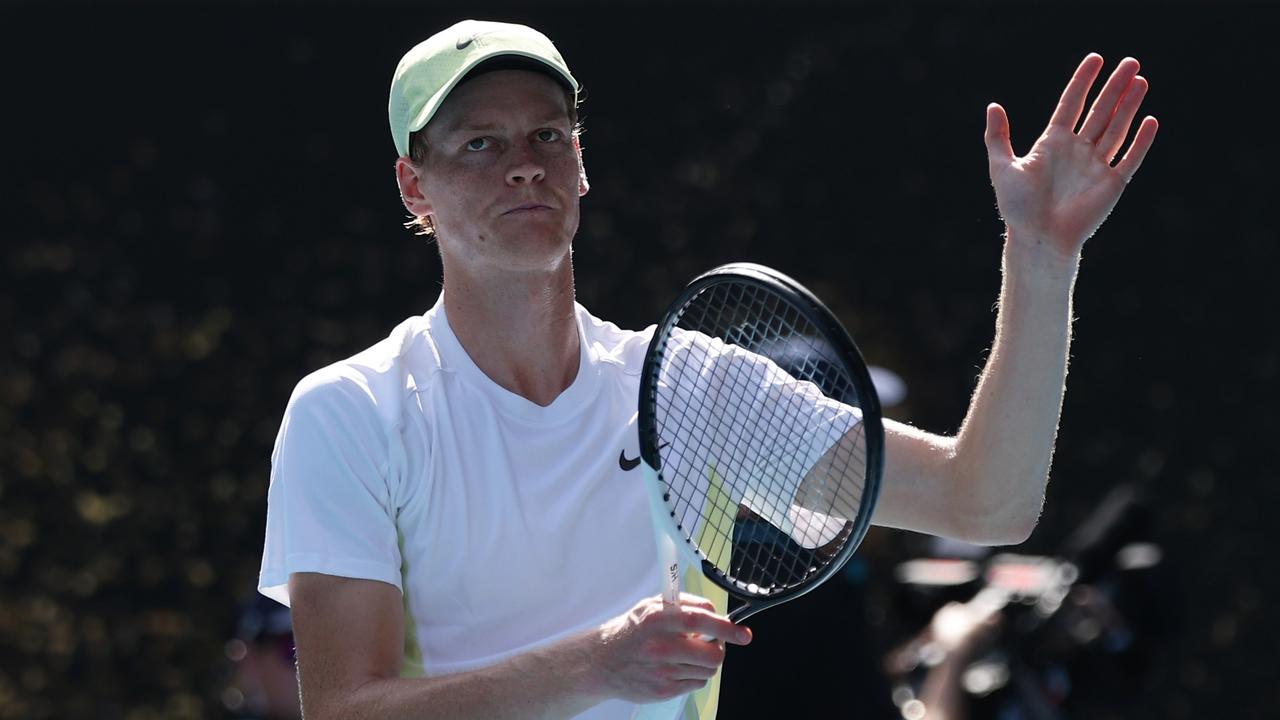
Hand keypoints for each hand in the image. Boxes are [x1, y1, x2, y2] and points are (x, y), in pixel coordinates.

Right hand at [592, 593, 751, 702]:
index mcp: (659, 618)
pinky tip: (678, 667)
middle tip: (709, 643)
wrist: (604, 661)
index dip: (726, 627)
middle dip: (718, 648)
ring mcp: (663, 671)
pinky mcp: (663, 690)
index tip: (742, 633)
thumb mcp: (653, 605)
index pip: (702, 620)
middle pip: (713, 654)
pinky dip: (694, 675)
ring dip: (706, 662)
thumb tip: (717, 614)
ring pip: (708, 670)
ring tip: (688, 654)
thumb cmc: (633, 631)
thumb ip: (685, 605)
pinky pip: (697, 683)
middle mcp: (661, 646)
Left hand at [985, 54, 1158, 258]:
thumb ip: (997, 137)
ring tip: (1141, 81)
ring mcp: (1096, 166)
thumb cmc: (1018, 208)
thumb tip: (993, 106)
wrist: (1038, 238)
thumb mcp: (1002, 167)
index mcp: (1053, 143)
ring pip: (1116, 128)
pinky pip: (1129, 158)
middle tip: (1131, 62)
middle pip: (1100, 111)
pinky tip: (1150, 120)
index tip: (1096, 58)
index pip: (1071, 104)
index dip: (1083, 81)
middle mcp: (1077, 150)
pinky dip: (1140, 141)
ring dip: (1129, 106)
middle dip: (1114, 87)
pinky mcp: (1111, 184)